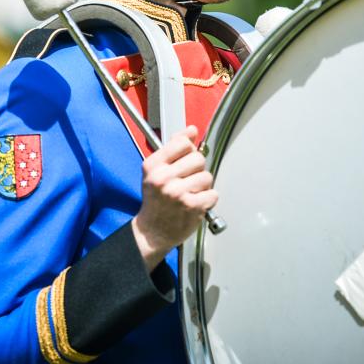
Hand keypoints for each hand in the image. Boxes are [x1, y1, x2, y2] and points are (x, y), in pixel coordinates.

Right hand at [131, 126, 216, 270]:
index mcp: (153, 165)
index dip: (188, 150)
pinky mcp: (192, 206)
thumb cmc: (155, 200)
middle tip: (187, 180)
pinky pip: (213, 193)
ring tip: (191, 193)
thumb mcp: (156, 171)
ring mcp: (178, 192)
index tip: (185, 159)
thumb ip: (173, 148)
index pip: (182, 142)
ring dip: (203, 186)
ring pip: (207, 176)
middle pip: (198, 158)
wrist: (151, 232)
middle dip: (197, 169)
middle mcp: (163, 178)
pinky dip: (208, 199)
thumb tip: (191, 130)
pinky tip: (196, 203)